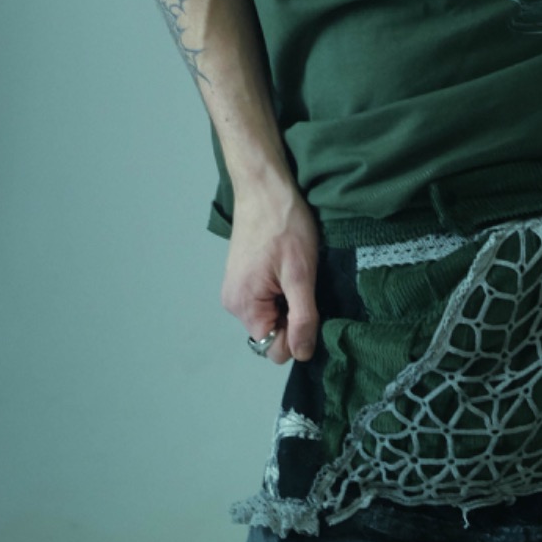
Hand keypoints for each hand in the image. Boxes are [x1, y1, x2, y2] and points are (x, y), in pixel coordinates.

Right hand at [221, 179, 319, 365]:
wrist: (264, 187)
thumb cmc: (284, 225)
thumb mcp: (301, 274)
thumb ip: (302, 318)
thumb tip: (302, 354)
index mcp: (245, 307)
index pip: (273, 349)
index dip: (297, 335)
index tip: (308, 305)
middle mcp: (233, 304)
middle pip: (270, 334)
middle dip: (292, 318)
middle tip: (302, 284)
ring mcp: (235, 290)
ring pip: (269, 316)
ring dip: (287, 303)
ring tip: (294, 272)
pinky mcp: (241, 277)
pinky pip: (264, 300)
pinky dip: (280, 291)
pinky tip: (286, 267)